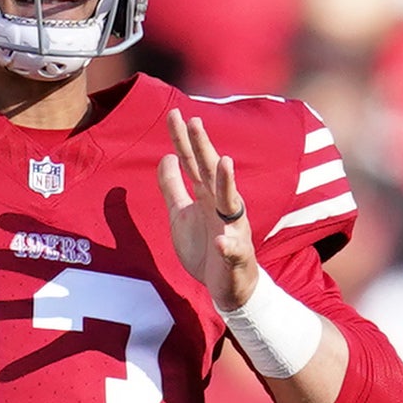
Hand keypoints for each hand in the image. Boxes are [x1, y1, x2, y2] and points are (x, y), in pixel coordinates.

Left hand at [157, 110, 260, 313]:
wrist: (228, 287)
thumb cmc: (206, 248)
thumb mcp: (181, 214)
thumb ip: (173, 187)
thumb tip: (166, 156)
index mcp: (207, 196)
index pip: (193, 163)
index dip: (183, 141)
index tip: (174, 114)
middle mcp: (222, 207)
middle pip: (212, 173)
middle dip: (204, 148)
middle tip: (195, 122)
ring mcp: (232, 229)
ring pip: (231, 203)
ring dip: (227, 183)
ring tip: (223, 163)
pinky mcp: (236, 256)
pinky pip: (233, 249)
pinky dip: (228, 244)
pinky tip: (221, 240)